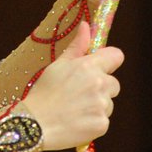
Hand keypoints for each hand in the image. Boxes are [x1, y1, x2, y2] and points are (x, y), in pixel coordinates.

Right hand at [23, 23, 123, 149]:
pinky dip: (93, 123)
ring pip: (108, 104)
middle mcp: (98, 84)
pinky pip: (104, 121)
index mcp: (88, 66)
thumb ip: (77, 46)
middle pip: (114, 83)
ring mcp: (101, 105)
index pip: (116, 56)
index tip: (100, 68)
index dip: (109, 62)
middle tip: (79, 95)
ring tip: (75, 110)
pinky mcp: (101, 125)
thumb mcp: (58, 65)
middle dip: (101, 88)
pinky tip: (76, 122)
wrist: (34, 124)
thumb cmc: (43, 93)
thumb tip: (86, 26)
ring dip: (97, 106)